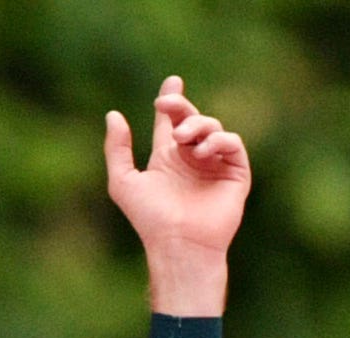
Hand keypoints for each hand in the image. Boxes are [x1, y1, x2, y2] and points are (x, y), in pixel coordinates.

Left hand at [105, 77, 249, 314]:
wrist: (178, 242)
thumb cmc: (150, 219)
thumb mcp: (123, 181)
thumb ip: (117, 150)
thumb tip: (113, 115)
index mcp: (168, 158)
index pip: (171, 123)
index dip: (172, 101)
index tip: (172, 82)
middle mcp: (192, 159)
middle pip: (191, 119)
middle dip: (180, 107)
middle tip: (166, 105)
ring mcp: (215, 165)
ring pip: (212, 127)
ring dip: (197, 126)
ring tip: (182, 141)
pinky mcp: (235, 173)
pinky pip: (233, 144)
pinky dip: (219, 141)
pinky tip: (201, 152)